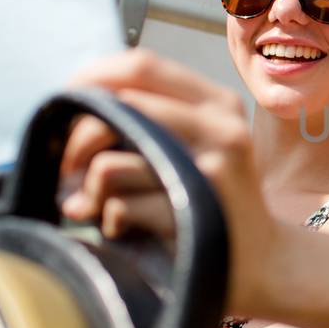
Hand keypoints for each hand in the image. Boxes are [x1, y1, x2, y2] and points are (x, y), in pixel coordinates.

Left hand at [64, 49, 276, 311]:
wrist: (265, 262)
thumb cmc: (214, 202)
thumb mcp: (197, 146)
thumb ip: (149, 120)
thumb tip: (68, 110)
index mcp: (217, 102)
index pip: (141, 65)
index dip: (90, 80)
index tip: (63, 107)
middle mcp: (220, 124)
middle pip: (118, 108)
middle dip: (77, 141)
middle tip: (68, 169)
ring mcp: (211, 166)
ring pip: (109, 165)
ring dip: (91, 193)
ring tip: (103, 208)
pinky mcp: (196, 209)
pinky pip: (119, 207)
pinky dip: (110, 222)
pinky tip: (127, 230)